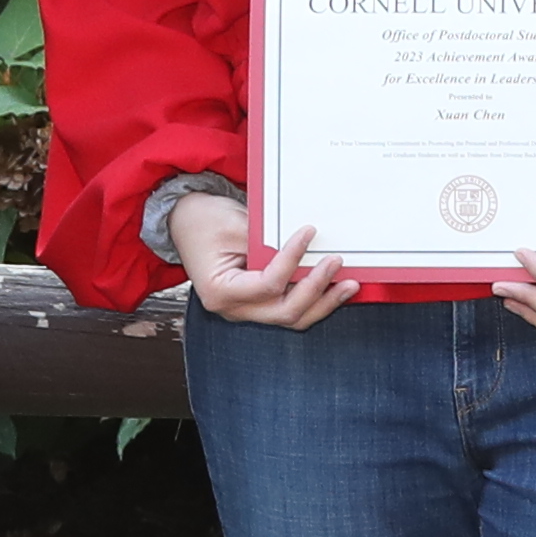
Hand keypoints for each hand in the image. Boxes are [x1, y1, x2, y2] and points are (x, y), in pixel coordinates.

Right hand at [170, 193, 355, 330]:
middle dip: (316, 289)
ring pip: (291, 317)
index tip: (309, 232)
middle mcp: (233, 309)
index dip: (292, 260)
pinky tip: (334, 287)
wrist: (185, 220)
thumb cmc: (203, 219)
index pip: (267, 284)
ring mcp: (246, 310)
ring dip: (323, 302)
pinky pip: (289, 307)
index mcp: (220, 292)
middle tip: (337, 263)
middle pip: (285, 312)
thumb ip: (267, 242)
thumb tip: (309, 248)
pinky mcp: (257, 303)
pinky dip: (313, 299)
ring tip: (350, 285)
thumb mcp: (234, 224)